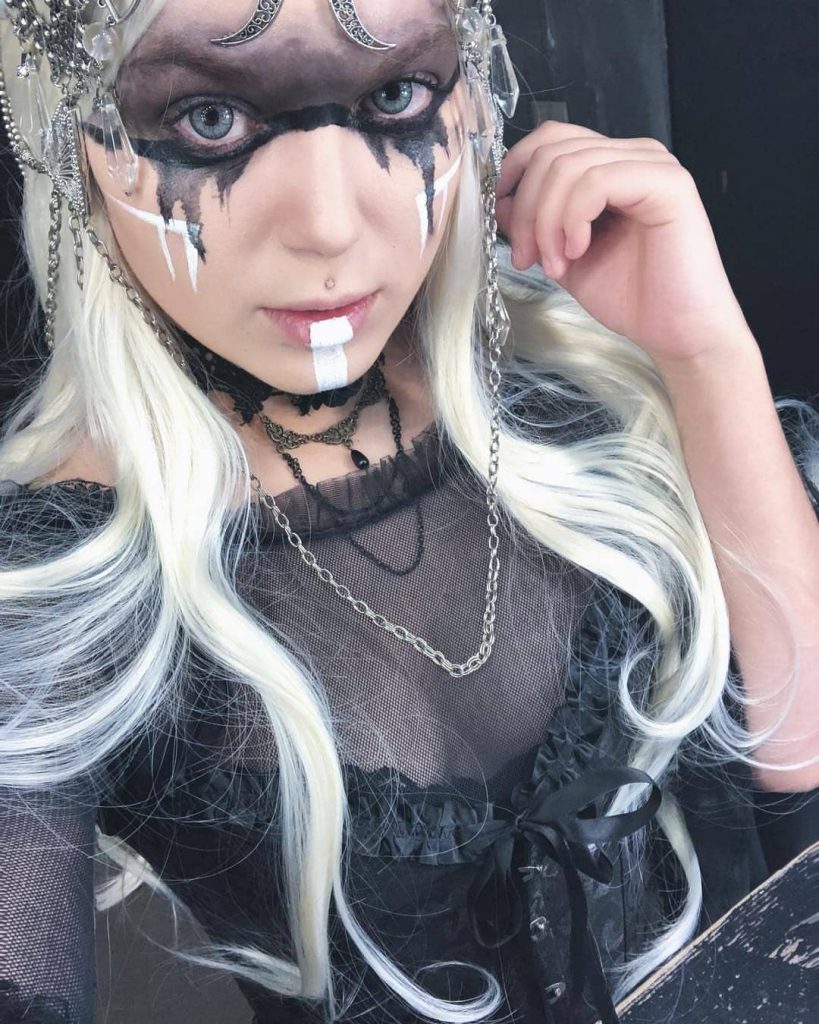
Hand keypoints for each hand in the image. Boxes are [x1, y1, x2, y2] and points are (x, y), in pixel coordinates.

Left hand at [495, 121, 755, 365]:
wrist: (676, 332)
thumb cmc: (630, 297)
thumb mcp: (563, 256)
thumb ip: (536, 224)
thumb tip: (500, 201)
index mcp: (610, 167)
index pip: (551, 140)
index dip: (515, 172)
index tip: (502, 220)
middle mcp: (632, 156)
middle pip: (553, 150)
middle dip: (525, 207)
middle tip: (526, 258)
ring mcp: (652, 165)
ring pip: (568, 165)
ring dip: (546, 221)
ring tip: (555, 265)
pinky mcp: (667, 184)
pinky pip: (597, 181)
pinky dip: (573, 219)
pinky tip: (578, 251)